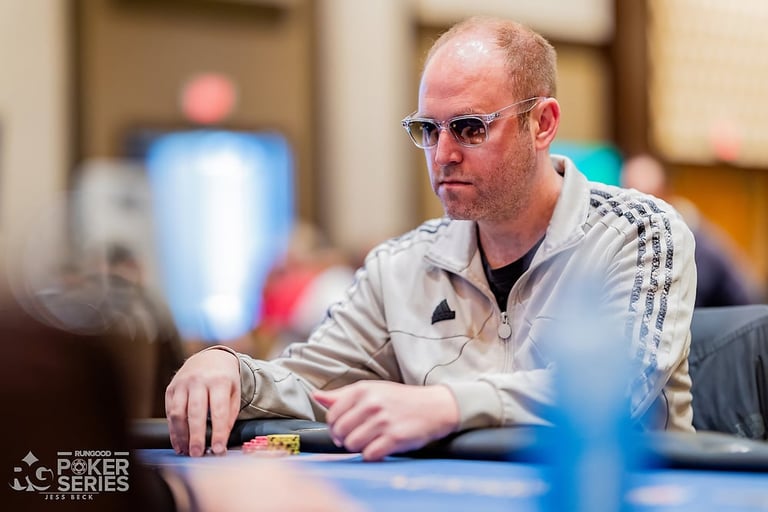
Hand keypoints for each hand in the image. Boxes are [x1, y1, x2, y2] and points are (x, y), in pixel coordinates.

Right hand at [165, 348, 240, 456]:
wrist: (210, 358)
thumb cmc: (225, 379)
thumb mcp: (234, 392)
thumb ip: (230, 414)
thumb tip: (221, 439)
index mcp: (219, 381)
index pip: (218, 410)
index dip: (218, 432)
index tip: (218, 449)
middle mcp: (199, 380)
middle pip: (195, 412)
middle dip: (196, 436)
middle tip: (197, 454)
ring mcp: (182, 383)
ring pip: (178, 413)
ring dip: (181, 435)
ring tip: (187, 451)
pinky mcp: (171, 388)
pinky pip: (170, 412)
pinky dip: (173, 430)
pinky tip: (178, 442)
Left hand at [313, 382, 459, 460]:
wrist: (434, 407)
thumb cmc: (399, 399)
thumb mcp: (371, 390)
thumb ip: (341, 395)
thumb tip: (316, 396)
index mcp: (362, 390)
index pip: (332, 415)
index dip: (335, 426)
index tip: (344, 429)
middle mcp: (371, 404)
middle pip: (340, 432)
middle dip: (346, 439)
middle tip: (359, 436)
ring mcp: (383, 421)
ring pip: (352, 445)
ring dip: (359, 447)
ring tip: (371, 441)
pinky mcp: (394, 438)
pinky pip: (369, 455)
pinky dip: (372, 455)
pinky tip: (381, 447)